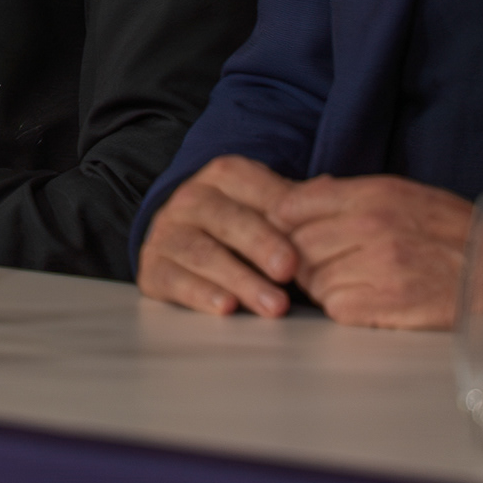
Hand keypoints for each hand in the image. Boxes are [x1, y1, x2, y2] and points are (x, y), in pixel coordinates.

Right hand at [137, 156, 303, 315]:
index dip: (281, 212)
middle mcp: (190, 198)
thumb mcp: (267, 205)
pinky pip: (174, 280)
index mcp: (224, 175)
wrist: (181, 237)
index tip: (306, 236)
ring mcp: (168, 232)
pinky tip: (227, 308)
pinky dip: (201, 295)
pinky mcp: (152, 267)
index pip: (255, 189)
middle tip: (289, 270)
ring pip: (203, 254)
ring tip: (273, 305)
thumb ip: (296, 202)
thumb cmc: (239, 223)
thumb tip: (330, 189)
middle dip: (261, 245)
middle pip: (227, 219)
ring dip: (240, 279)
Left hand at [264, 175, 474, 328]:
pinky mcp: (382, 304)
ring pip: (312, 279)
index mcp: (377, 195)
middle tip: (328, 266)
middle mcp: (371, 226)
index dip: (287, 223)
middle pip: (296, 245)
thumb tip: (308, 191)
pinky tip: (370, 302)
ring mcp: (376, 266)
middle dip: (304, 259)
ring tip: (358, 283)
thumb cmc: (459, 237)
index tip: (294, 234)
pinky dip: (345, 309)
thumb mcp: (412, 198)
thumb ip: (357, 195)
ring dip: (325, 286)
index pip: (295, 204)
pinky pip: (335, 307)